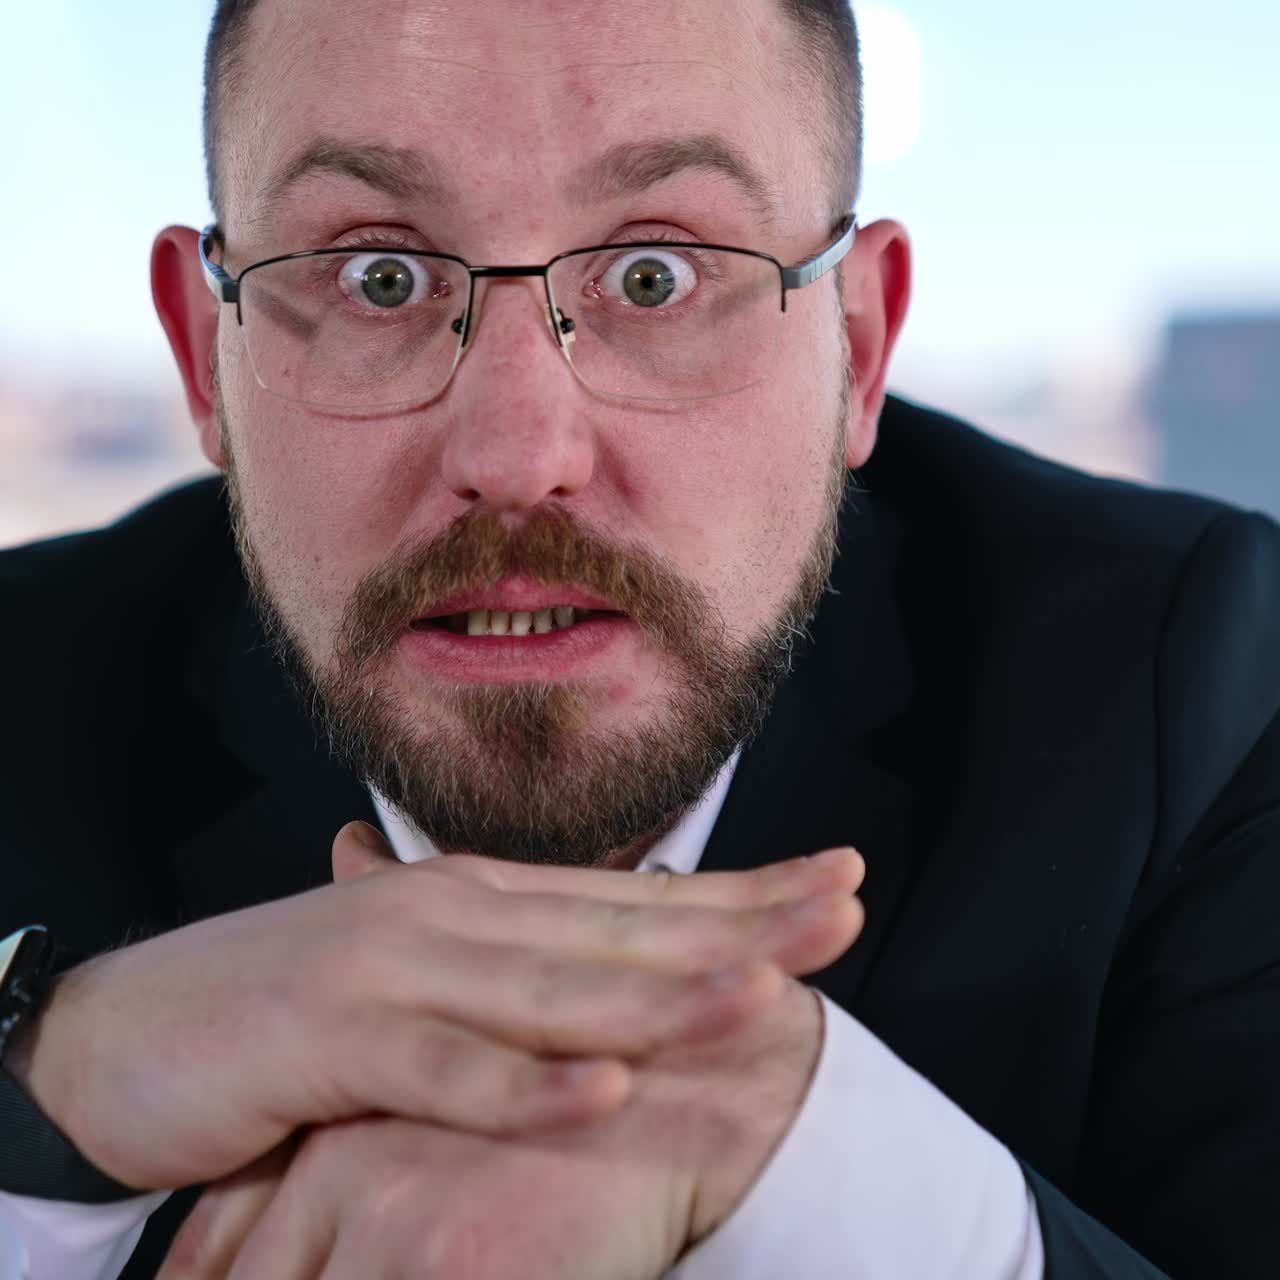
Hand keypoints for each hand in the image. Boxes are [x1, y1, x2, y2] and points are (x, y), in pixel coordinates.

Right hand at [158, 850, 862, 1279]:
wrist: (132, 1031)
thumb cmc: (295, 1009)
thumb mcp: (425, 981)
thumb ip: (515, 978)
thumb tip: (618, 994)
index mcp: (483, 900)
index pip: (638, 898)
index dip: (743, 892)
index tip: (837, 883)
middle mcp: (454, 916)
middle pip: (622, 928)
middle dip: (742, 924)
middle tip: (846, 911)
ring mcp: (395, 969)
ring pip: (551, 990)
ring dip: (661, 997)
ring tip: (763, 994)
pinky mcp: (333, 1038)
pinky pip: (446, 1070)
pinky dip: (524, 1085)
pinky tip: (600, 1091)